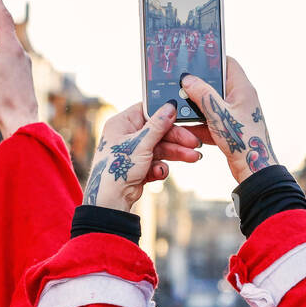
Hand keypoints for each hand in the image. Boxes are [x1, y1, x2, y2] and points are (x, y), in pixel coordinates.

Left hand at [82, 103, 202, 212]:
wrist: (111, 200)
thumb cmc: (118, 168)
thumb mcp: (140, 143)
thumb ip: (157, 125)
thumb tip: (170, 106)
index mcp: (122, 124)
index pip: (148, 112)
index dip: (165, 115)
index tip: (182, 118)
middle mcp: (127, 136)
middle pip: (158, 132)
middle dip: (177, 139)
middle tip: (194, 143)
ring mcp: (133, 152)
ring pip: (160, 148)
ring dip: (176, 153)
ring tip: (192, 158)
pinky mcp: (139, 167)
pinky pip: (156, 162)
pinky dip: (160, 168)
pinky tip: (158, 173)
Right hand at [180, 57, 278, 183]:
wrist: (253, 168)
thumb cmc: (241, 139)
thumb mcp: (218, 113)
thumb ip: (202, 94)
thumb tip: (187, 79)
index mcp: (242, 88)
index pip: (228, 63)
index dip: (212, 60)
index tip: (195, 60)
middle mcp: (241, 98)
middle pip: (217, 84)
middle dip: (199, 87)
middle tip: (182, 86)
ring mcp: (236, 114)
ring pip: (213, 105)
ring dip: (198, 109)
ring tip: (182, 109)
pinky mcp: (231, 129)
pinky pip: (213, 122)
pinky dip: (202, 125)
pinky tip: (189, 129)